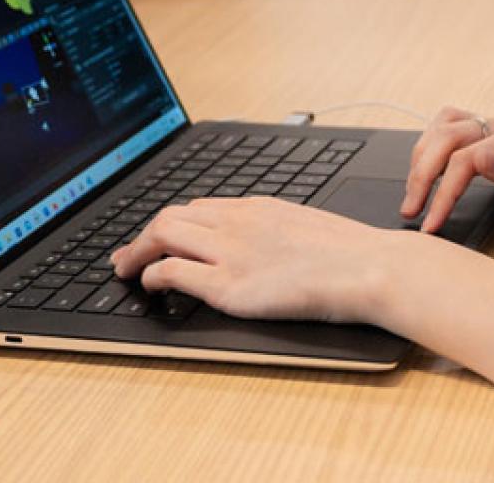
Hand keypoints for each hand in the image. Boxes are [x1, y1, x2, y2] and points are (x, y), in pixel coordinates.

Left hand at [112, 196, 396, 322]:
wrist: (369, 267)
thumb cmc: (350, 255)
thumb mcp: (304, 228)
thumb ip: (274, 232)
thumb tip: (262, 247)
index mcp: (256, 207)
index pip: (197, 208)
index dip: (170, 223)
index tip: (156, 237)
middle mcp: (237, 222)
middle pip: (171, 216)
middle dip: (141, 236)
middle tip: (125, 257)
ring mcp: (231, 252)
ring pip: (163, 234)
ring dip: (137, 252)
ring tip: (125, 270)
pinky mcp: (231, 287)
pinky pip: (174, 271)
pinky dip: (152, 275)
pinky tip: (149, 286)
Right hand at [402, 108, 493, 231]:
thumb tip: (476, 161)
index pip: (464, 160)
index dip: (443, 192)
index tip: (432, 223)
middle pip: (446, 136)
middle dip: (422, 172)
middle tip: (410, 208)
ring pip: (446, 125)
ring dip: (424, 153)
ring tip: (414, 186)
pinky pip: (457, 128)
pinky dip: (436, 144)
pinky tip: (432, 164)